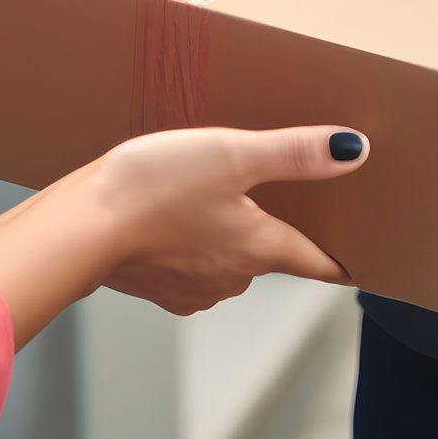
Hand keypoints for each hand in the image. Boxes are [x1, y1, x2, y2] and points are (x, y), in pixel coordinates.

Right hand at [91, 126, 370, 313]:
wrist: (77, 228)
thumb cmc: (153, 188)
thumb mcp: (233, 154)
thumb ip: (295, 152)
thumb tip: (354, 150)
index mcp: (260, 249)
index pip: (318, 263)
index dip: (342, 260)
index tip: (360, 264)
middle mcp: (232, 278)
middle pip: (271, 257)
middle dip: (275, 232)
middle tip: (277, 202)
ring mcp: (192, 288)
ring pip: (228, 261)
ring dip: (227, 237)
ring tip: (216, 201)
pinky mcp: (156, 287)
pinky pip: (188, 266)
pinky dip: (189, 245)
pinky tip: (173, 218)